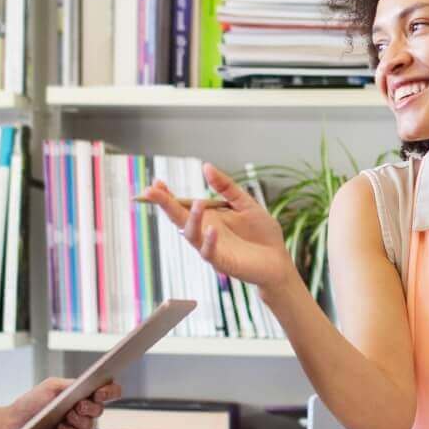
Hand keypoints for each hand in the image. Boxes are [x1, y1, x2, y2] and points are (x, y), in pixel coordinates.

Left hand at [0, 377, 121, 428]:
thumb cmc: (29, 406)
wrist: (11, 426)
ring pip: (91, 426)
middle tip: (78, 406)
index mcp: (80, 397)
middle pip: (99, 410)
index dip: (110, 391)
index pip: (106, 392)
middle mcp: (82, 415)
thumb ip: (73, 383)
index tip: (100, 392)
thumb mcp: (51, 387)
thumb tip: (91, 386)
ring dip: (79, 421)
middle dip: (90, 407)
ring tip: (63, 418)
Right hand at [138, 163, 299, 291]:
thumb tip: (206, 166)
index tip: (156, 182)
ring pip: (192, 235)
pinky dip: (209, 241)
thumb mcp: (245, 203)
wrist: (279, 259)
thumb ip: (226, 186)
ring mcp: (211, 248)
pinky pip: (209, 253)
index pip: (182, 205)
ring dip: (192, 219)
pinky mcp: (222, 262)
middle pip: (179, 218)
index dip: (167, 195)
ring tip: (198, 203)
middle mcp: (204, 232)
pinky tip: (213, 229)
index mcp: (209, 217)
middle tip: (150, 191)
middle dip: (164, 205)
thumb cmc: (262, 233)